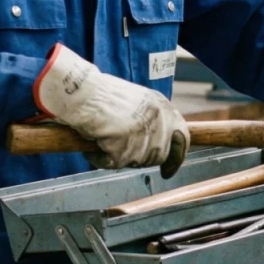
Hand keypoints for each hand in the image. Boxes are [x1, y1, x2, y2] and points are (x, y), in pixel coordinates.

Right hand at [33, 44, 188, 168]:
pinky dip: (100, 158)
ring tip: (103, 139)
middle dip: (140, 158)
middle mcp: (157, 121)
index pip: (182, 137)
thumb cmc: (100, 94)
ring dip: (118, 156)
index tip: (169, 171)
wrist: (81, 92)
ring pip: (135, 161)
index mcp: (162, 107)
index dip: (177, 157)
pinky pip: (112, 163)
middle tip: (120, 150)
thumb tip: (153, 141)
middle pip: (158, 155)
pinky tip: (92, 145)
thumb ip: (148, 118)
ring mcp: (142, 136)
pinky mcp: (124, 149)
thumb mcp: (136, 100)